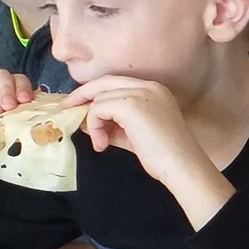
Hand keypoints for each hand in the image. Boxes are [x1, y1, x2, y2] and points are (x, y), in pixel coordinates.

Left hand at [62, 77, 230, 226]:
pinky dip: (95, 125)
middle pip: (104, 82)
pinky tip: (103, 144)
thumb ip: (112, 125)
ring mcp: (140, 93)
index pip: (115, 84)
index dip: (94, 93)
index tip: (79, 106)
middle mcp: (148, 86)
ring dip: (93, 121)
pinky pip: (99, 109)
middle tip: (67, 110)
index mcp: (154, 90)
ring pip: (99, 98)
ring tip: (100, 143)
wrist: (181, 166)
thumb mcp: (133, 135)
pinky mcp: (131, 105)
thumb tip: (87, 123)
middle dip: (82, 96)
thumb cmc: (163, 155)